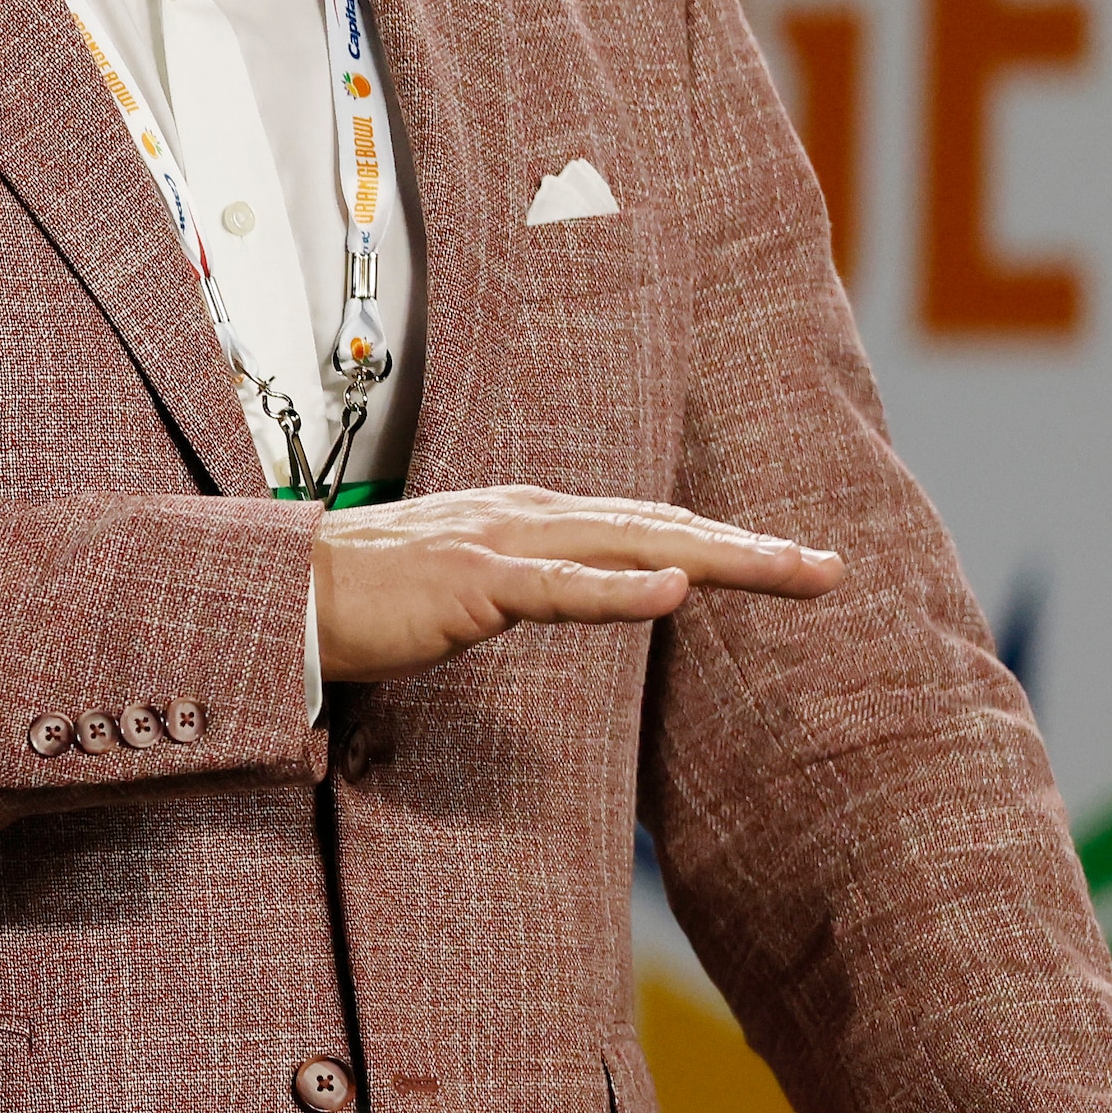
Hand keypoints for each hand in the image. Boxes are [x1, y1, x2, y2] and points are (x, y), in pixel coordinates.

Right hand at [310, 486, 840, 681]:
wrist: (283, 594)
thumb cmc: (364, 596)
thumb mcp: (467, 582)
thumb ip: (528, 582)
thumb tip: (578, 595)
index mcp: (529, 517)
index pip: (644, 525)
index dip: (720, 540)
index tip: (789, 562)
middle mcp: (528, 516)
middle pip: (660, 526)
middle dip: (749, 549)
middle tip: (829, 568)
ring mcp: (502, 544)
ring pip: (631, 545)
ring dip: (717, 559)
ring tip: (789, 571)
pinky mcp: (472, 583)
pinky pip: (558, 588)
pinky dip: (620, 589)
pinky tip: (675, 593)